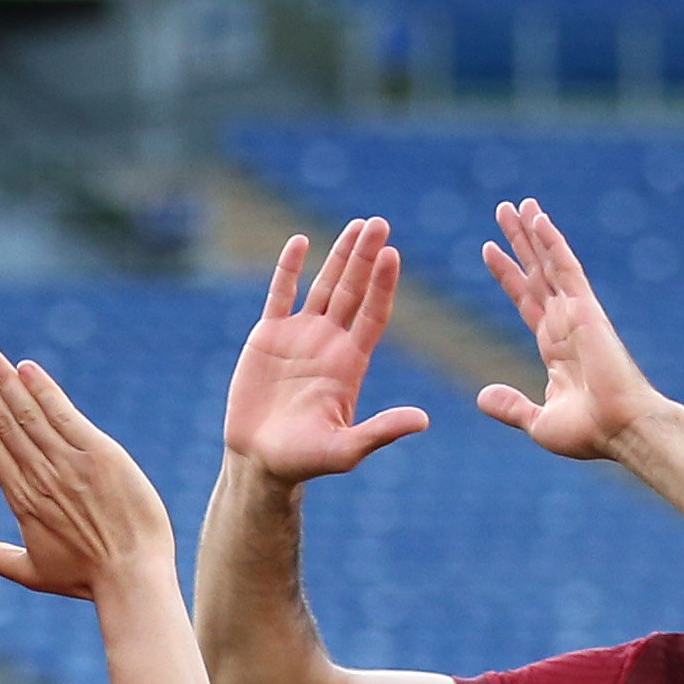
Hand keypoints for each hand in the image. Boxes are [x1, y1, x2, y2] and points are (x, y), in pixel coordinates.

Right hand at [0, 347, 174, 601]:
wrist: (132, 577)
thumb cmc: (86, 578)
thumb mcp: (31, 573)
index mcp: (21, 500)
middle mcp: (39, 476)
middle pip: (2, 422)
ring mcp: (68, 463)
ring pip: (27, 412)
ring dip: (4, 379)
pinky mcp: (99, 454)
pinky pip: (64, 415)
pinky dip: (44, 390)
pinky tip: (26, 368)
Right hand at [222, 219, 430, 483]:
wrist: (259, 461)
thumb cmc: (304, 461)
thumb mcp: (345, 449)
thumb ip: (381, 431)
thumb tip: (423, 420)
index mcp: (350, 364)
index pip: (373, 315)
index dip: (383, 285)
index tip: (393, 254)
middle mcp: (330, 343)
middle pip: (354, 291)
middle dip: (365, 257)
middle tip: (380, 222)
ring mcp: (300, 336)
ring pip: (324, 285)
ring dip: (339, 255)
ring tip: (357, 225)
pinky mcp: (268, 336)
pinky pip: (280, 294)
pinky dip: (288, 268)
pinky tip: (300, 241)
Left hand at [476, 200, 668, 461]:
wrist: (620, 430)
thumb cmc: (589, 433)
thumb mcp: (538, 422)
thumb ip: (511, 406)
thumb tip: (482, 396)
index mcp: (555, 347)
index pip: (526, 301)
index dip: (508, 275)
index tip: (489, 250)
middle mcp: (565, 324)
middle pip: (536, 273)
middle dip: (519, 242)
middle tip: (503, 210)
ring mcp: (577, 313)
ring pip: (549, 263)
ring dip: (533, 233)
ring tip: (518, 204)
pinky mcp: (586, 309)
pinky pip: (565, 268)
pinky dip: (552, 242)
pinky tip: (538, 219)